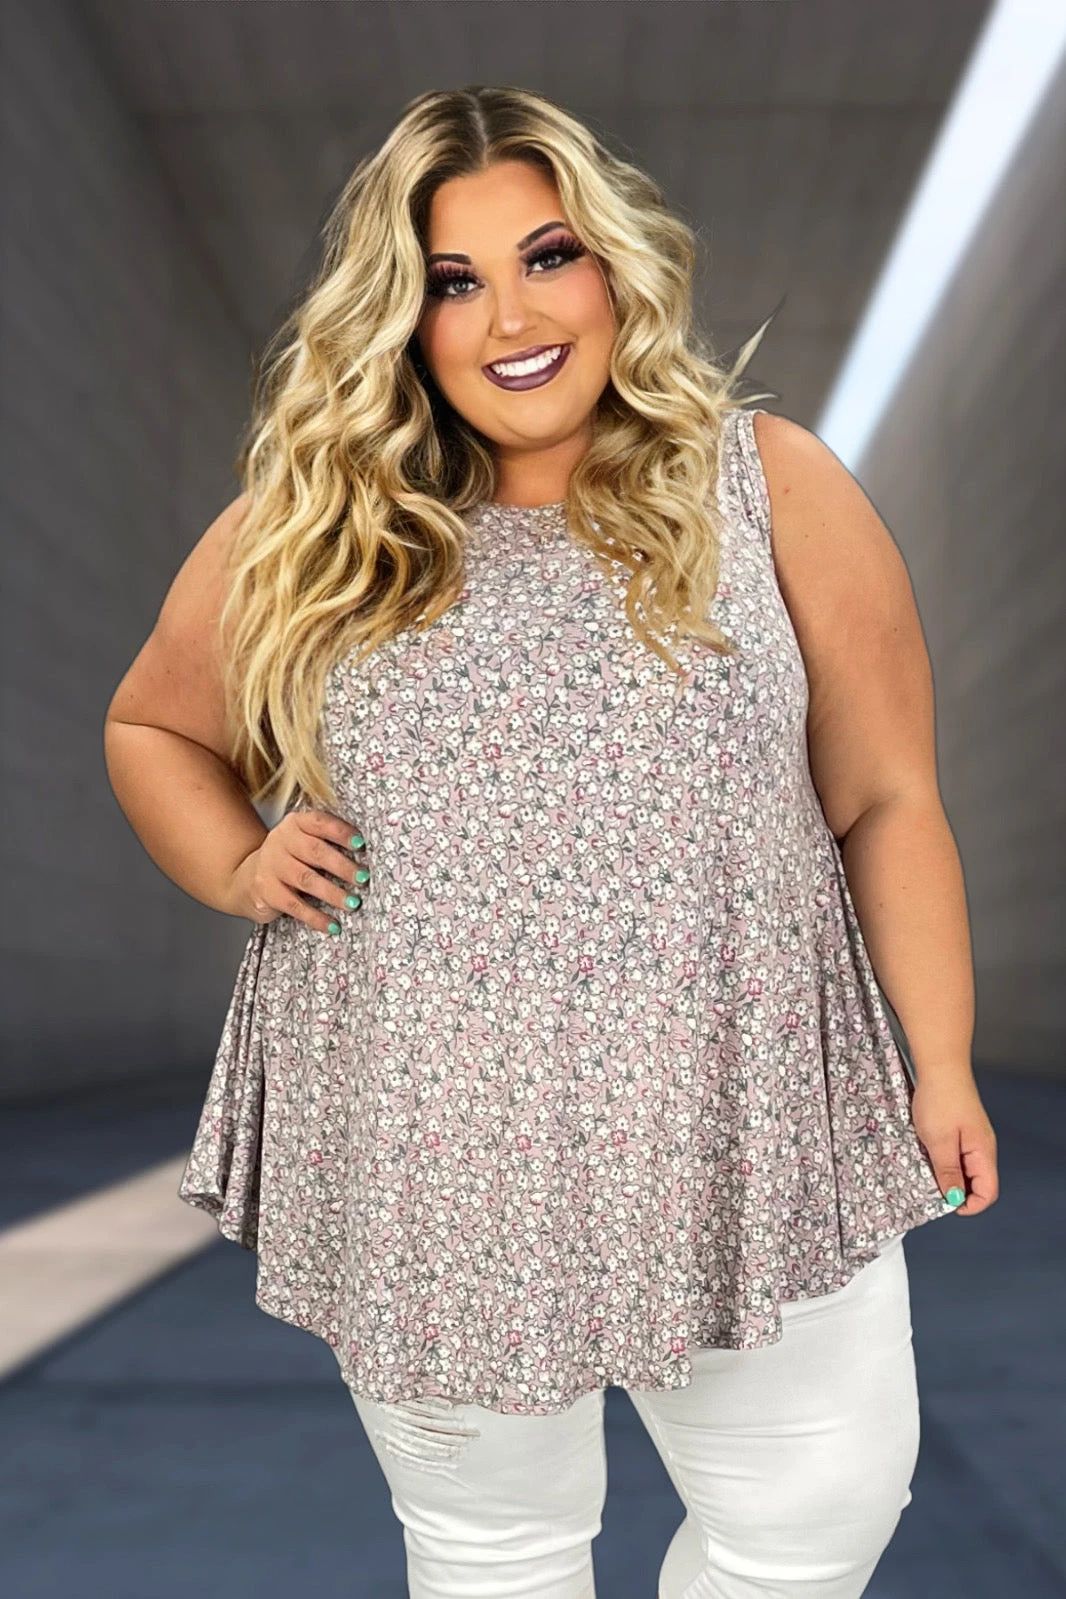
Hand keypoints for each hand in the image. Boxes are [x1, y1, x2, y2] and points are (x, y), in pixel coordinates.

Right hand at [229, 808, 368, 934]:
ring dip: (333, 893)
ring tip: (353, 904)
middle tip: (363, 879)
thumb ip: (327, 841)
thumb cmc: (290, 858)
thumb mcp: (303, 840)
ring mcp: (272, 866)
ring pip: (306, 880)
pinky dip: (316, 917)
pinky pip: (295, 906)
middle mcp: (281, 841)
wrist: (246, 877)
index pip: (319, 822)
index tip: (361, 844)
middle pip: (315, 852)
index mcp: (295, 823)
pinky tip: (333, 925)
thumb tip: (367, 857)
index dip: (341, 832)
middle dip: (342, 866)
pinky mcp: (267, 892)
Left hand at [910, 1073, 998, 1215]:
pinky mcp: (959, 1129)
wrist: (939, 1066)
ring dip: (945, 1173)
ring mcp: (970, 1137)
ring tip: (925, 1166)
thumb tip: (956, 1198)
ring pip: (962, 1168)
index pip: (987, 1192)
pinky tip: (925, 1152)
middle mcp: (981, 1148)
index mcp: (983, 1153)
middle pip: (975, 1182)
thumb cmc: (940, 1100)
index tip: (944, 1204)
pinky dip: (941, 1158)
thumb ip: (948, 1171)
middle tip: (929, 1184)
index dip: (969, 1204)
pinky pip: (954, 1153)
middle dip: (954, 1189)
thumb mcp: (939, 1142)